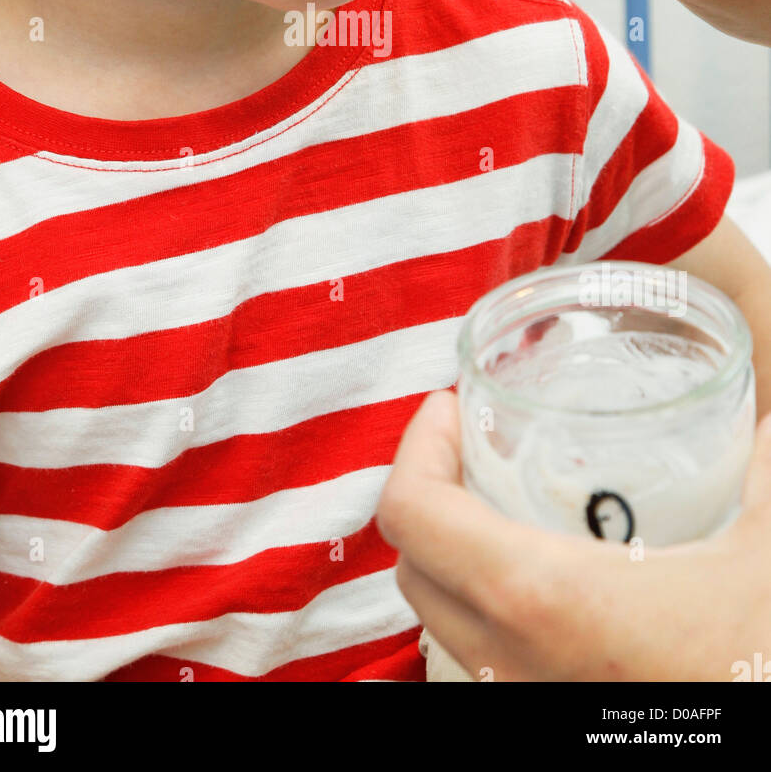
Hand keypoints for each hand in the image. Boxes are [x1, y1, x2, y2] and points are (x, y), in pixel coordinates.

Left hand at [376, 390, 770, 680]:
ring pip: (441, 618)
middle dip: (428, 491)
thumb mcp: (765, 555)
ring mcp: (526, 700)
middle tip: (474, 445)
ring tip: (506, 501)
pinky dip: (486, 605)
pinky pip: (485, 658)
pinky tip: (551, 575)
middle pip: (413, 564)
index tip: (451, 409)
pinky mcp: (550, 719)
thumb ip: (763, 469)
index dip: (416, 447)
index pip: (412, 514)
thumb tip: (767, 426)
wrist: (768, 755)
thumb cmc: (762, 667)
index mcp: (543, 598)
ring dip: (451, 552)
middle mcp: (512, 658)